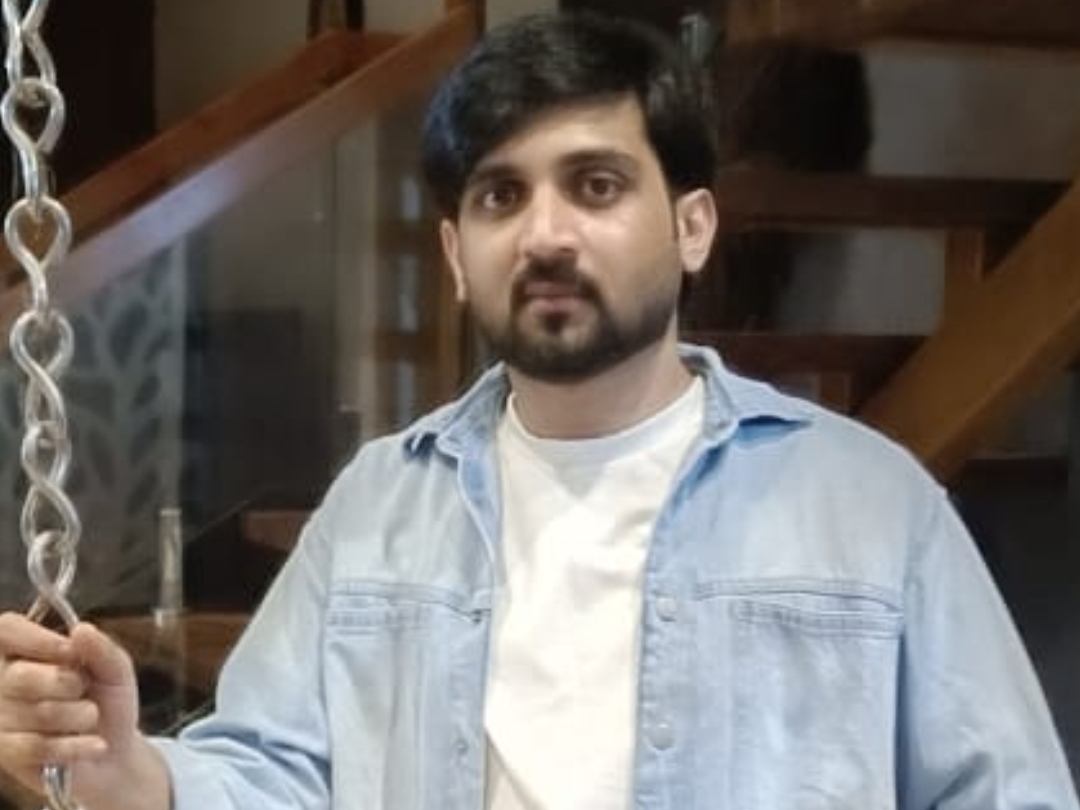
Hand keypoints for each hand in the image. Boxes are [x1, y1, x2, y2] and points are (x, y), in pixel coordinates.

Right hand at [0, 613, 170, 809]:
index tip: (70, 651)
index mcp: (25, 651)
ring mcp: (1, 720)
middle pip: (18, 676)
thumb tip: (81, 630)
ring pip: (35, 714)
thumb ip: (102, 648)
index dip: (36, 639)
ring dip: (79, 717)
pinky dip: (74, 746)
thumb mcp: (116, 669)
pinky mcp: (7, 755)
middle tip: (85, 690)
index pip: (6, 630)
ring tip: (90, 718)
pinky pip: (34, 747)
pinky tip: (93, 745)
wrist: (115, 752)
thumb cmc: (108, 702)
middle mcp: (4, 683)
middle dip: (67, 684)